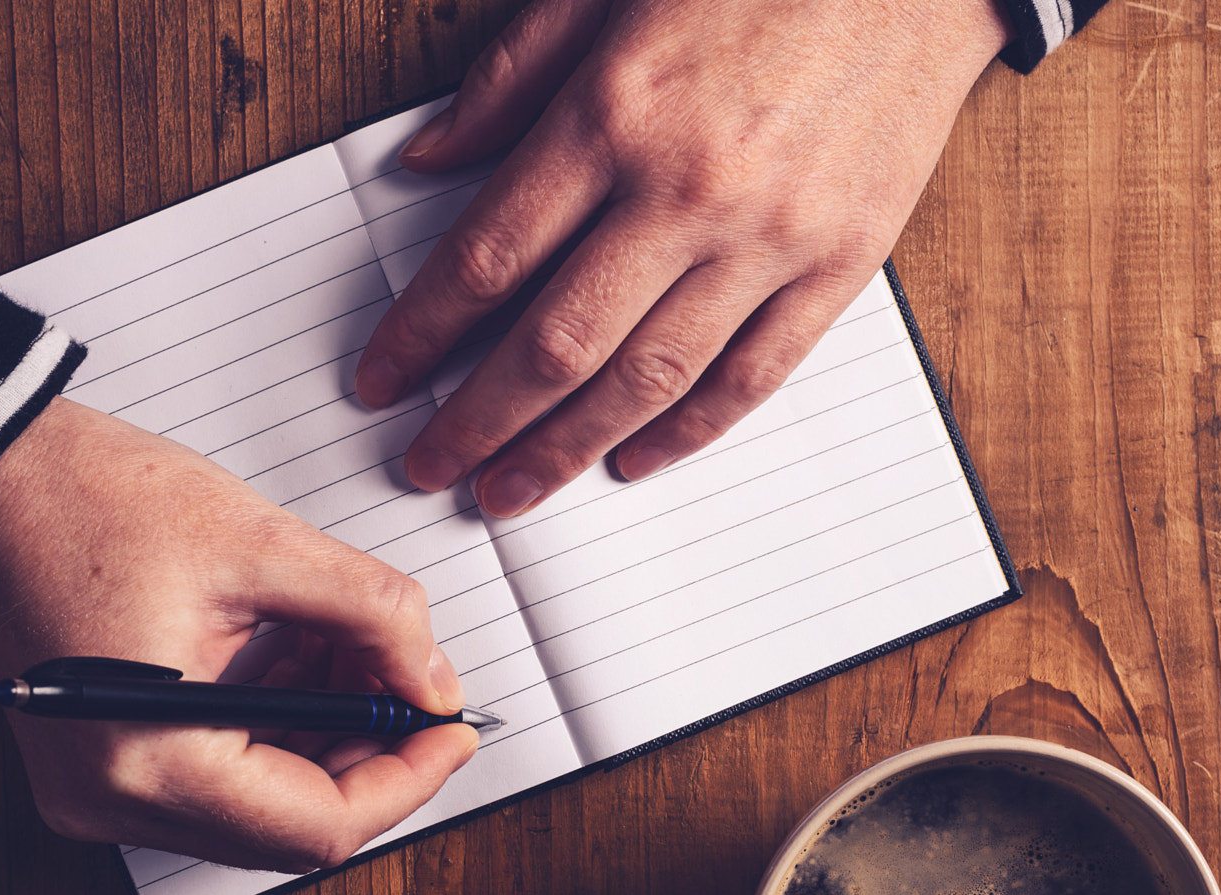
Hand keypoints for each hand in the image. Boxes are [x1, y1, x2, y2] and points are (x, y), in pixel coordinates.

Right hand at [0, 397, 479, 870]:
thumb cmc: (82, 496)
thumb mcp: (259, 544)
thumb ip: (371, 615)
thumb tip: (433, 680)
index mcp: (148, 762)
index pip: (320, 827)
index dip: (407, 778)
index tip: (452, 727)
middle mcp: (112, 802)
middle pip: (290, 828)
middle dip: (371, 755)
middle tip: (416, 682)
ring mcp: (95, 792)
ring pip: (257, 808)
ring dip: (325, 740)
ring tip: (355, 654)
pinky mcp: (94, 765)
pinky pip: (212, 781)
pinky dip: (272, 733)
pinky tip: (300, 664)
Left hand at [354, 0, 1010, 516]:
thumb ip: (509, 76)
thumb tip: (424, 163)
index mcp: (614, 112)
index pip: (486, 258)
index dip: (419, 336)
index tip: (380, 382)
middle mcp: (685, 187)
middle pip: (554, 345)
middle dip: (476, 422)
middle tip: (427, 468)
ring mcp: (768, 235)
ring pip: (646, 379)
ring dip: (564, 450)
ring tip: (508, 491)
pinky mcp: (840, 261)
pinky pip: (752, 375)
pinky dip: (686, 433)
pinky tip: (630, 462)